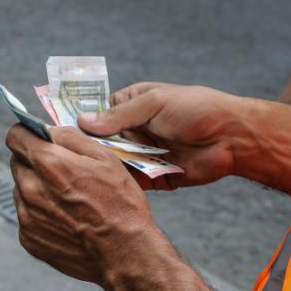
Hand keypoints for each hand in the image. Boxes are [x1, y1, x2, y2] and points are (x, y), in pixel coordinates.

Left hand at [5, 124, 160, 286]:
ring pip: (21, 190)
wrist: (124, 253)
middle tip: (61, 172)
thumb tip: (50, 130)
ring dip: (37, 189)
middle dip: (35, 162)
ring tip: (67, 200)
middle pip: (18, 163)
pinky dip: (40, 214)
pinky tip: (65, 219)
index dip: (26, 134)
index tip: (35, 138)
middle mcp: (30, 188)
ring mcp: (26, 215)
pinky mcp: (28, 237)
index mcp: (48, 163)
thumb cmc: (120, 205)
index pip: (15, 137)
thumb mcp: (105, 159)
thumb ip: (71, 137)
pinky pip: (26, 216)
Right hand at [77, 83, 242, 190]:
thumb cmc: (197, 109)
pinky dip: (122, 184)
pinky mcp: (152, 176)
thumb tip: (82, 121)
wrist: (233, 138)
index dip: (79, 122)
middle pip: (100, 142)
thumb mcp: (154, 104)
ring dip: (105, 167)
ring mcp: (141, 154)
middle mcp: (133, 131)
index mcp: (131, 106)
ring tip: (85, 174)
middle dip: (89, 149)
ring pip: (112, 164)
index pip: (96, 113)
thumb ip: (118, 115)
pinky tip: (107, 187)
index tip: (58, 131)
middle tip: (69, 157)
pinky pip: (130, 182)